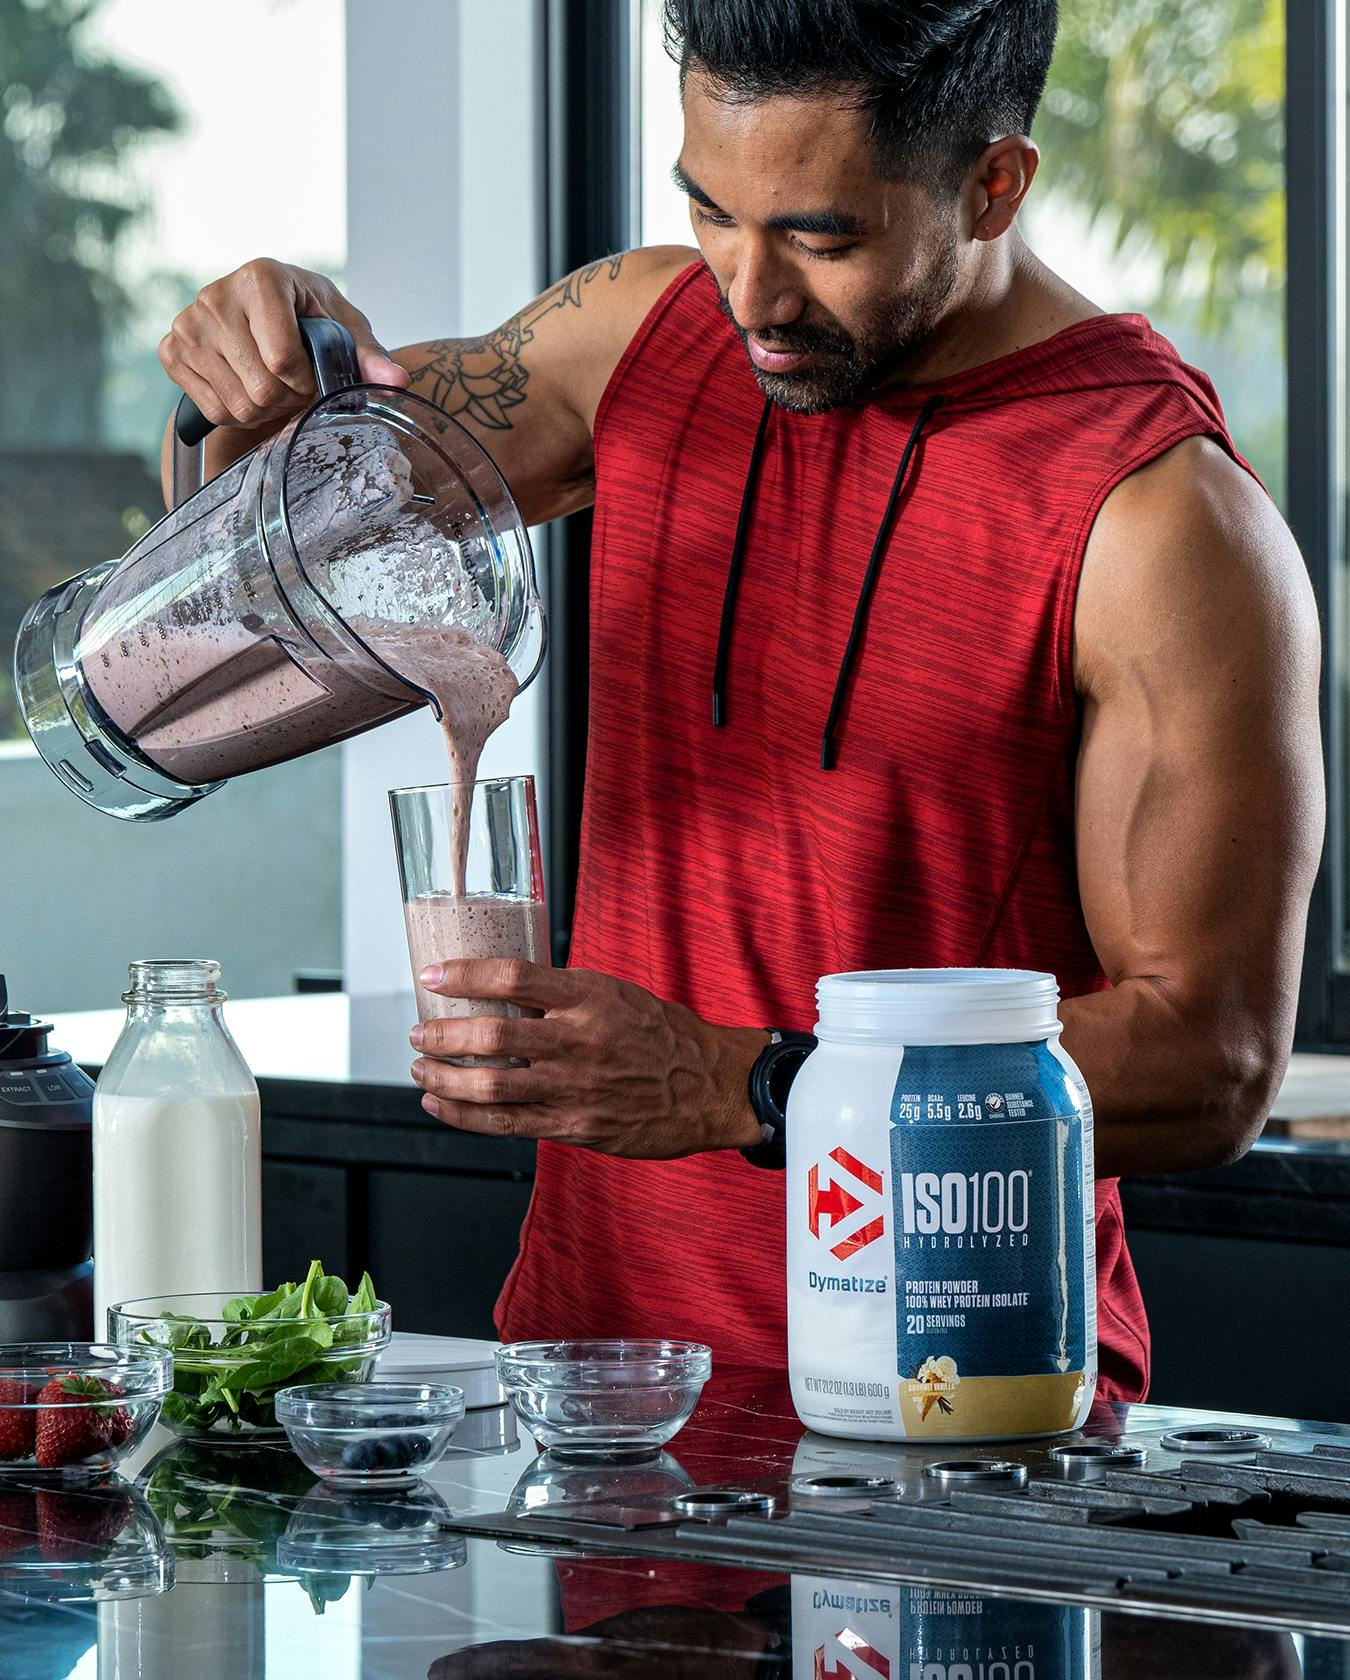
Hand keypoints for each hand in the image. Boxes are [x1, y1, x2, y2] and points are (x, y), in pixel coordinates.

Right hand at [158, 256, 409, 430]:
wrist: (261, 316)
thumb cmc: (309, 320)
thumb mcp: (345, 330)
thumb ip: (370, 356)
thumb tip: (399, 382)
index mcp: (261, 276)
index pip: (283, 357)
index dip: (306, 381)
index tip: (312, 373)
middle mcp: (216, 294)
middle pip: (261, 388)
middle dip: (287, 398)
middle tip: (294, 384)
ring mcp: (188, 323)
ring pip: (238, 404)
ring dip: (265, 408)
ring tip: (272, 384)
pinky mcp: (172, 350)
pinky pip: (213, 410)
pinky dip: (237, 412)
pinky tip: (245, 387)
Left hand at [409, 961, 767, 1158]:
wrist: (711, 1087)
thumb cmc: (663, 1036)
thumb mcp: (616, 994)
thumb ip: (563, 994)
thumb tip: (504, 990)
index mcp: (590, 998)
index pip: (514, 978)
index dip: (465, 975)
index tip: (434, 975)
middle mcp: (580, 1042)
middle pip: (493, 1035)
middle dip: (443, 1034)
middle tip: (420, 1031)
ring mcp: (577, 1088)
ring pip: (492, 1085)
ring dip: (444, 1078)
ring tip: (422, 1069)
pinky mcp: (576, 1127)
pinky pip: (507, 1125)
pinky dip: (464, 1116)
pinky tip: (441, 1106)